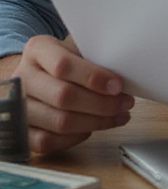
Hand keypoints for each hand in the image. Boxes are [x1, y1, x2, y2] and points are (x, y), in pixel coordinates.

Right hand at [4, 35, 133, 154]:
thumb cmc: (68, 60)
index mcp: (38, 50)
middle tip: (126, 103)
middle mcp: (22, 77)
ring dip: (96, 122)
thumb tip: (128, 69)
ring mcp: (17, 106)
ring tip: (118, 116)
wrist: (40, 74)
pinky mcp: (20, 131)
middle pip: (64, 97)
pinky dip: (75, 137)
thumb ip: (96, 56)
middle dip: (102, 104)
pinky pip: (47, 141)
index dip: (94, 77)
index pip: (64, 65)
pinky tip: (92, 128)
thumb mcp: (79, 47)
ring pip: (59, 122)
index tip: (118, 86)